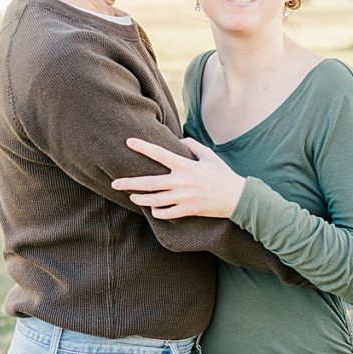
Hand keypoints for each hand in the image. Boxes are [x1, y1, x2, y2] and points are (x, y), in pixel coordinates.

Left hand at [111, 137, 245, 219]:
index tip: (129, 142)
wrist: (238, 198)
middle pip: (149, 183)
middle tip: (114, 183)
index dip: (143, 147)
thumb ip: (193, 145)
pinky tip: (152, 209)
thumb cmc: (222, 175)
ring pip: (155, 200)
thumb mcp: (209, 155)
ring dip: (140, 199)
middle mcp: (182, 182)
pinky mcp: (188, 210)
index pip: (160, 154)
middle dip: (129, 183)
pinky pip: (166, 213)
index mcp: (186, 166)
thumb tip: (179, 140)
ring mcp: (184, 197)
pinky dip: (157, 212)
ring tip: (131, 196)